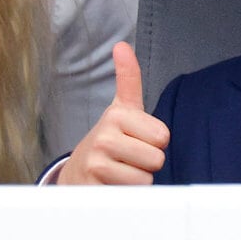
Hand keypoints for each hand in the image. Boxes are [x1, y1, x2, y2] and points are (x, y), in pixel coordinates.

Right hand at [57, 42, 169, 184]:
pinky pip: (132, 193)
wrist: (78, 172)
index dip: (154, 142)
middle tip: (129, 158)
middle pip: (156, 158)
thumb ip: (128, 78)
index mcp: (117, 115)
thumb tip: (122, 46)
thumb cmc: (108, 140)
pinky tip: (114, 184)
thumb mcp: (121, 109)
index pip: (162, 136)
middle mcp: (104, 136)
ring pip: (145, 178)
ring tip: (121, 171)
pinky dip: (128, 193)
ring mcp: (97, 162)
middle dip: (147, 163)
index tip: (137, 138)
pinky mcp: (95, 186)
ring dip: (137, 180)